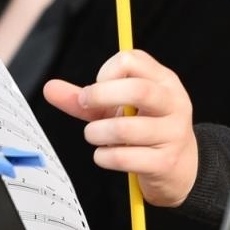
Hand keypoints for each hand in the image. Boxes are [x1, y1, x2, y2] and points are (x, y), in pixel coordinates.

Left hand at [42, 49, 198, 206]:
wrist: (181, 169)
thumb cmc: (145, 131)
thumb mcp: (118, 109)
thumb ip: (86, 98)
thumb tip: (49, 88)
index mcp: (164, 81)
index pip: (132, 60)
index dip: (105, 72)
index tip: (94, 90)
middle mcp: (173, 103)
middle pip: (137, 89)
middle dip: (100, 96)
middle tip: (85, 105)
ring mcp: (173, 133)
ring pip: (128, 128)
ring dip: (98, 132)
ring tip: (93, 135)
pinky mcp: (165, 162)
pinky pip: (126, 157)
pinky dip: (104, 156)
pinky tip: (103, 155)